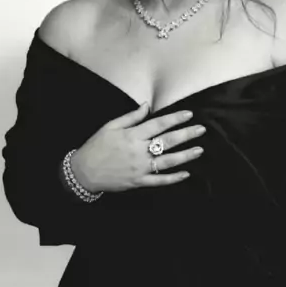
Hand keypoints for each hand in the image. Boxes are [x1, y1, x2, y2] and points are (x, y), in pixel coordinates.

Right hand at [71, 102, 205, 192]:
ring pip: (167, 161)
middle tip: (202, 130)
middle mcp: (139, 151)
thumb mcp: (110, 126)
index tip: (189, 114)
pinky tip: (185, 174)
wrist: (83, 172)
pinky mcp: (138, 181)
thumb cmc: (96, 146)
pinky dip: (173, 178)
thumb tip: (147, 105)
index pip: (158, 124)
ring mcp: (140, 168)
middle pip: (167, 141)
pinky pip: (159, 180)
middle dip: (186, 135)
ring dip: (185, 156)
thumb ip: (131, 117)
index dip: (175, 118)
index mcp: (132, 135)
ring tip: (199, 150)